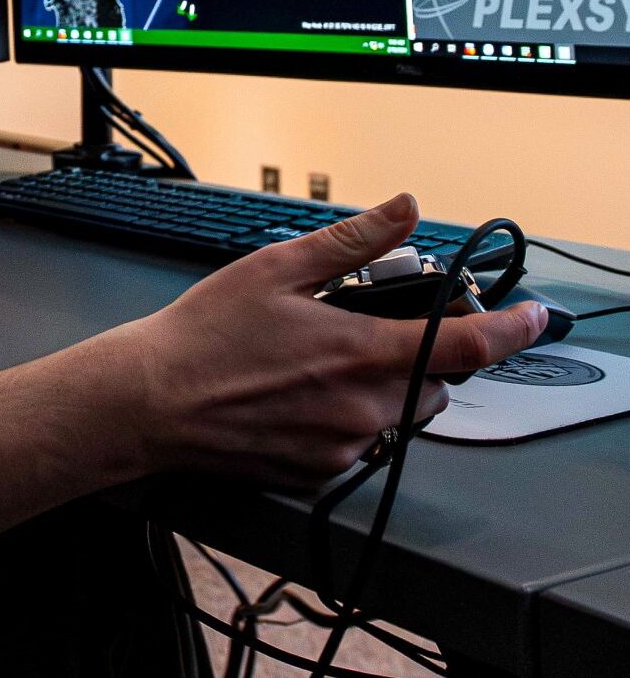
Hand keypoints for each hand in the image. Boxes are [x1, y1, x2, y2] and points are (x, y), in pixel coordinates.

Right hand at [114, 194, 546, 487]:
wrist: (152, 401)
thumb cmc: (204, 334)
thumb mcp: (275, 269)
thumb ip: (351, 243)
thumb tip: (401, 210)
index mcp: (359, 353)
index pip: (464, 346)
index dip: (509, 330)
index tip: (531, 318)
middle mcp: (363, 407)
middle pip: (435, 383)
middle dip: (418, 354)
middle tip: (365, 328)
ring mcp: (343, 446)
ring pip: (400, 414)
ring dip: (385, 386)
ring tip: (321, 361)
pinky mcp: (321, 472)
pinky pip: (361, 442)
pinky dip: (348, 416)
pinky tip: (298, 393)